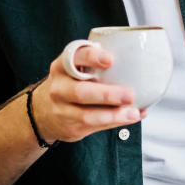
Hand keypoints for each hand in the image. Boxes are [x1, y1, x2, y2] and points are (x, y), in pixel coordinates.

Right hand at [31, 45, 145, 143]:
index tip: (110, 60)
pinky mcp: (70, 127)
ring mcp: (62, 109)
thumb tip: (141, 64)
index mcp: (63, 66)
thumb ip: (97, 63)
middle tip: (130, 94)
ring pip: (87, 115)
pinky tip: (131, 117)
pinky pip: (94, 126)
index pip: (74, 58)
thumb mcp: (75, 68)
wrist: (43, 110)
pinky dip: (115, 123)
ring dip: (114, 115)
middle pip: (81, 92)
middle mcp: (59, 87)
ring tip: (133, 113)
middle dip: (107, 94)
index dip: (92, 57)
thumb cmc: (71, 82)